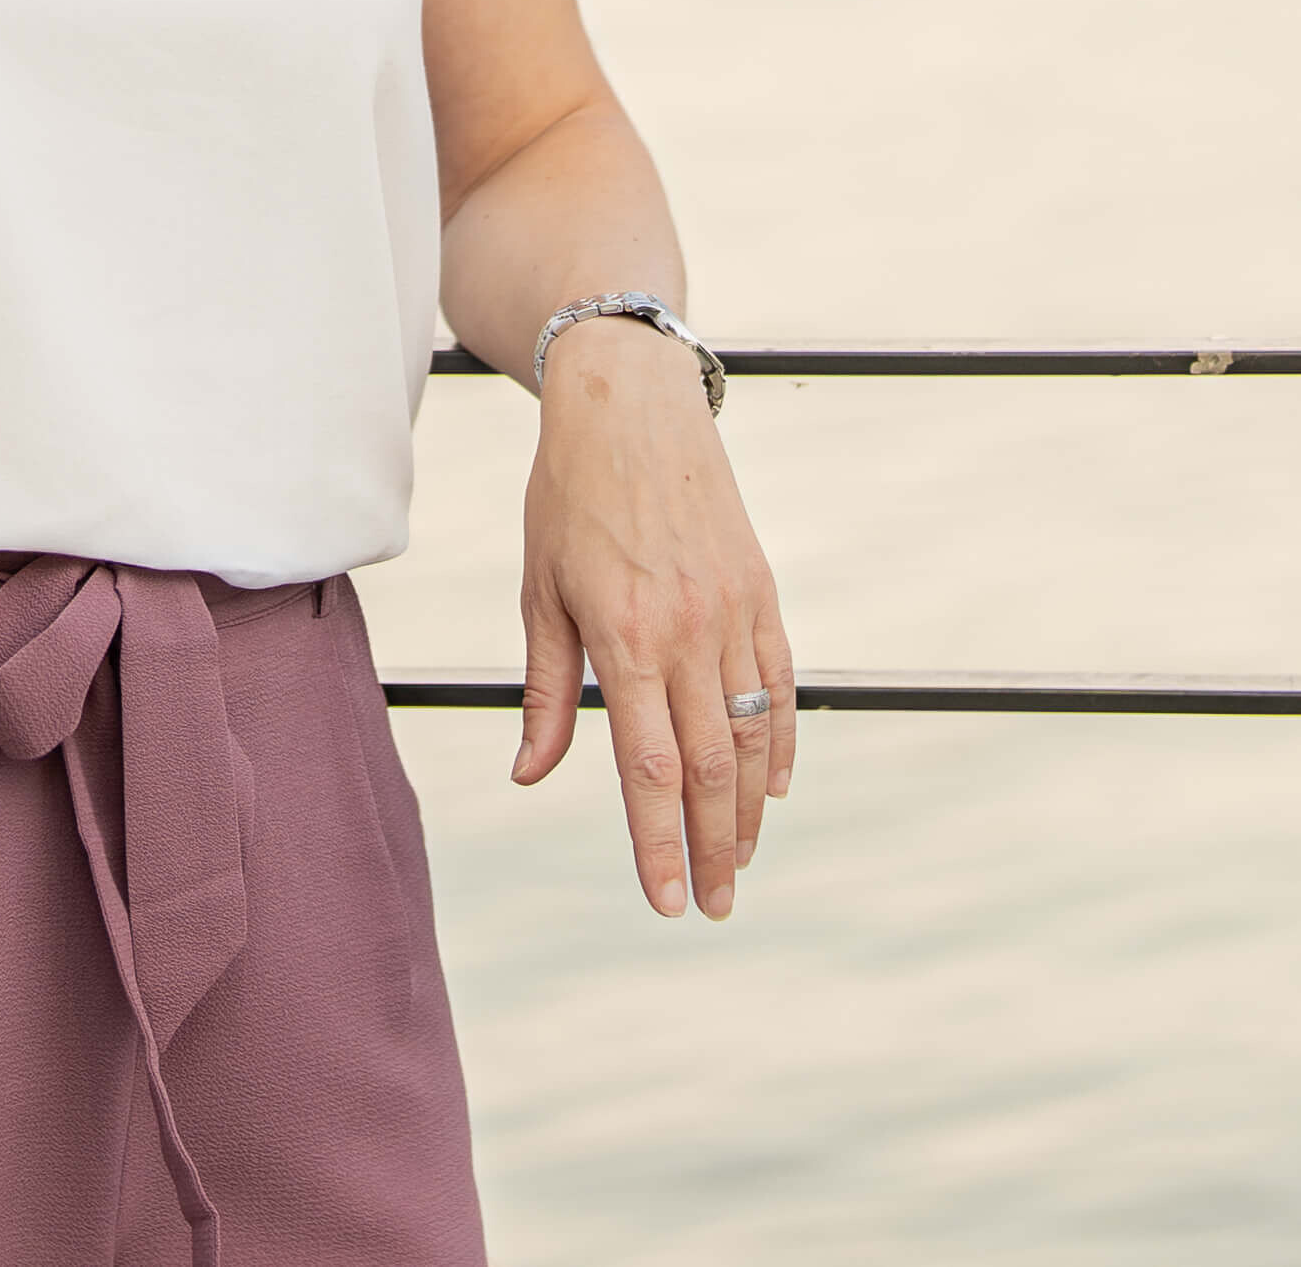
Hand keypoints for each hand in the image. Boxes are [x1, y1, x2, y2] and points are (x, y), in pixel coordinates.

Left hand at [511, 313, 794, 919]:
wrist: (631, 406)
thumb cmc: (569, 497)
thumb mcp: (540, 590)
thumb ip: (544, 690)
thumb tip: (530, 774)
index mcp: (623, 636)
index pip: (647, 766)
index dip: (658, 842)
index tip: (666, 901)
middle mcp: (687, 631)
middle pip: (711, 767)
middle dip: (712, 847)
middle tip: (712, 906)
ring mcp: (732, 611)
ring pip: (755, 734)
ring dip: (750, 809)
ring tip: (739, 861)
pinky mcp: (761, 591)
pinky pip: (782, 682)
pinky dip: (782, 741)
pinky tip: (773, 786)